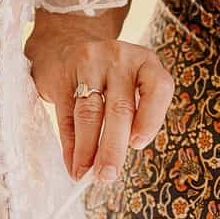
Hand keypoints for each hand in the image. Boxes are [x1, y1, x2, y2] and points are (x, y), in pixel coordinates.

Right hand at [25, 19, 172, 180]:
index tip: (137, 145)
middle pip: (120, 108)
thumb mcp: (129, 82)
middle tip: (108, 176)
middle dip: (113, 147)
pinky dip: (70, 146)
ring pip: (90, 114)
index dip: (151, 119)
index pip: (158, 88)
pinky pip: (67, 116)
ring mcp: (88, 63)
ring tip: (87, 175)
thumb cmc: (107, 74)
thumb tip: (116, 163)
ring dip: (87, 150)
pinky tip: (73, 164)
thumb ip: (133, 114)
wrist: (65, 43)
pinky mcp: (61, 75)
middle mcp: (119, 58)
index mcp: (145, 61)